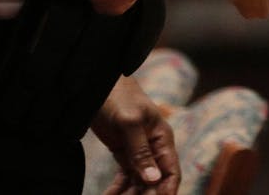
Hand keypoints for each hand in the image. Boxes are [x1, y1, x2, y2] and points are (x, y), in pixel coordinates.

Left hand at [93, 76, 179, 194]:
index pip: (171, 171)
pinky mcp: (123, 151)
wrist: (97, 84)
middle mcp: (153, 147)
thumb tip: (153, 179)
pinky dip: (118, 189)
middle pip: (155, 180)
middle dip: (145, 194)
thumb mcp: (129, 121)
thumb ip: (141, 151)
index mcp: (161, 137)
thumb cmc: (117, 96)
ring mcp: (138, 150)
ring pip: (139, 181)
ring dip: (130, 194)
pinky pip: (125, 176)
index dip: (167, 191)